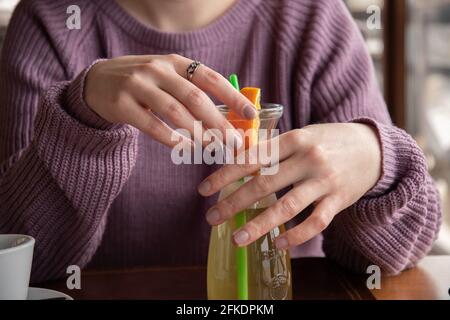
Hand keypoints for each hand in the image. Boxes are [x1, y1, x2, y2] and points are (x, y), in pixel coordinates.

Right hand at [84, 54, 253, 146]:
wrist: (98, 82)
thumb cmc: (143, 83)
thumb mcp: (167, 76)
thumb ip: (192, 89)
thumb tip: (228, 116)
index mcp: (175, 62)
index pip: (210, 78)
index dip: (233, 96)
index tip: (251, 114)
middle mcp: (158, 70)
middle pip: (196, 98)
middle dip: (219, 122)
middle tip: (235, 142)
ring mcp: (138, 86)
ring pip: (176, 113)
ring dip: (199, 134)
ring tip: (215, 149)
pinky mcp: (122, 104)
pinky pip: (153, 126)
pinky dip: (173, 140)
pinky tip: (187, 150)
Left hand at [198, 123, 381, 248]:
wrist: (373, 149)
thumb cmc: (328, 141)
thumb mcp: (302, 135)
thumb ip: (273, 148)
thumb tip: (236, 160)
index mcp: (294, 139)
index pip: (252, 158)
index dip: (225, 174)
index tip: (203, 190)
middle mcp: (308, 159)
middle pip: (264, 183)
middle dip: (234, 202)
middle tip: (212, 218)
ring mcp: (325, 181)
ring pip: (287, 206)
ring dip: (259, 225)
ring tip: (237, 238)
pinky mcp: (339, 200)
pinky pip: (315, 222)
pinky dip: (296, 234)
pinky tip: (277, 243)